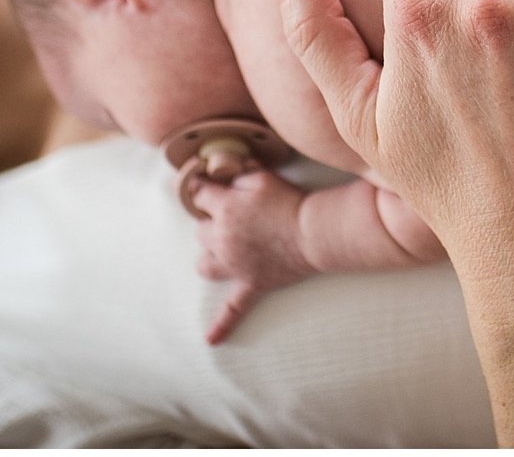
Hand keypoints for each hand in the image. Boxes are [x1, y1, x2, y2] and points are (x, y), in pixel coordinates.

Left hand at [193, 171, 311, 344]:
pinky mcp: (252, 284)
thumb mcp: (261, 177)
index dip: (201, 188)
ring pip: (204, 264)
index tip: (204, 184)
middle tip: (233, 214)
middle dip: (211, 220)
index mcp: (224, 209)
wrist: (316, 232)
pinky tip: (211, 340)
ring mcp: (235, 265)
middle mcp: (222, 239)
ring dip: (210, 256)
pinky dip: (222, 324)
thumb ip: (237, 175)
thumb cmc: (290, 201)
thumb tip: (221, 174)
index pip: (198, 195)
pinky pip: (233, 309)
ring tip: (223, 250)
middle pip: (200, 231)